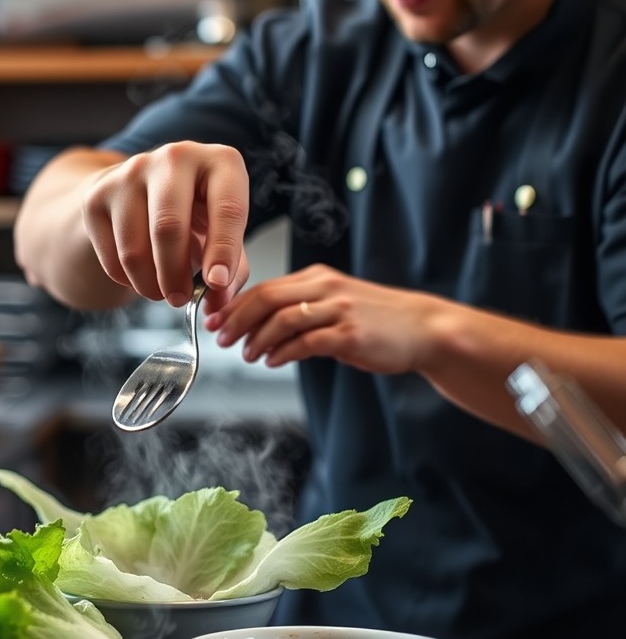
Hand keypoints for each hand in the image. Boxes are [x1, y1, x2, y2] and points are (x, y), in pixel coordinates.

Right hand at [80, 141, 250, 307]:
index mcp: (220, 162)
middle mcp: (174, 157)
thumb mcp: (224, 234)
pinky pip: (111, 256)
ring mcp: (130, 173)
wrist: (144, 191)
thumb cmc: (196, 214)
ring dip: (149, 285)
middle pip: (168, 227)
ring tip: (160, 292)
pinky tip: (140, 276)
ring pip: (134, 248)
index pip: (227, 208)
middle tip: (179, 299)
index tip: (217, 285)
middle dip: (175, 275)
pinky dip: (127, 280)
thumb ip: (232, 270)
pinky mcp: (97, 195)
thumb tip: (217, 301)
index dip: (223, 252)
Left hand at [206, 264, 438, 374]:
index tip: (214, 320)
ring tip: (247, 354)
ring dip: (257, 339)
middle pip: (266, 298)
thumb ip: (300, 311)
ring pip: (282, 320)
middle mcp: (326, 288)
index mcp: (317, 278)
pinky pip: (306, 342)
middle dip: (236, 320)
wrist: (424, 328)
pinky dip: (283, 352)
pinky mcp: (350, 334)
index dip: (233, 305)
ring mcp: (338, 310)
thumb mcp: (335, 304)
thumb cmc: (377, 320)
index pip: (264, 287)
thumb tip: (258, 330)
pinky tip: (273, 361)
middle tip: (221, 338)